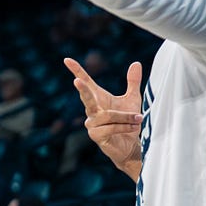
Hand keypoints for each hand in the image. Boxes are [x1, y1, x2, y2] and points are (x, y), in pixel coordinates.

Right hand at [63, 57, 143, 178]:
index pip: (86, 82)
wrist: (131, 145)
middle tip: (77, 81)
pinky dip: (124, 126)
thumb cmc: (129, 122)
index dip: (76, 70)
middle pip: (86, 97)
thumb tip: (136, 63)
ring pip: (108, 115)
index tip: (67, 60)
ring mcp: (92, 124)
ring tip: (139, 118)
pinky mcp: (96, 136)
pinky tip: (133, 127)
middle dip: (82, 90)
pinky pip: (110, 127)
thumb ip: (132, 82)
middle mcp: (91, 110)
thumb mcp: (133, 99)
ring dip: (125, 116)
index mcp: (98, 99)